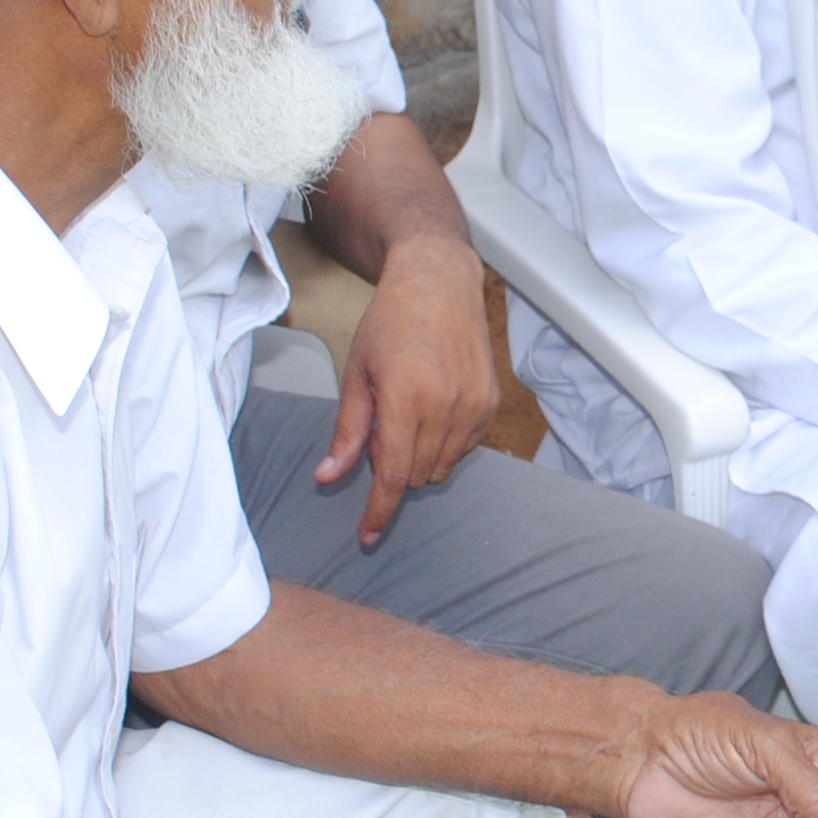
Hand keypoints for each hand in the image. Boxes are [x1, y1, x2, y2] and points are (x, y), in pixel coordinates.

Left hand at [319, 230, 499, 545]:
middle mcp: (445, 406)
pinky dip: (443, 444)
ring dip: (418, 458)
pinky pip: (464, 449)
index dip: (378, 511)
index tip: (367, 535)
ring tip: (405, 414)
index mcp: (405, 399)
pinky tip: (430, 409)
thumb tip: (328, 476)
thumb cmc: (392, 320)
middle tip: (379, 427)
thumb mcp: (356, 373)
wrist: (438, 282)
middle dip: (393, 468)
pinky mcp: (489, 403)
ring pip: (442, 466)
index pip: (393, 476)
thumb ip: (347, 431)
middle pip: (417, 475)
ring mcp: (473, 406)